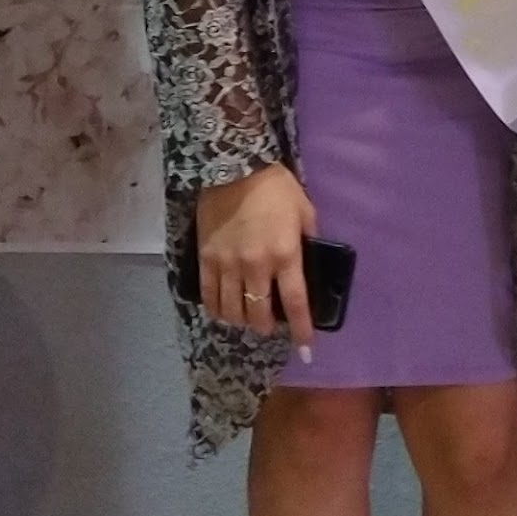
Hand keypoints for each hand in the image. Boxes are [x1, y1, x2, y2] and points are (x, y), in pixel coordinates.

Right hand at [194, 166, 318, 342]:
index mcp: (285, 254)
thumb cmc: (276, 187)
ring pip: (232, 311)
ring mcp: (227, 264)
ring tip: (247, 317)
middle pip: (259, 315)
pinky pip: (209, 296)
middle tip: (271, 324)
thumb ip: (309, 239)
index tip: (306, 350)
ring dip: (242, 321)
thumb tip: (310, 263)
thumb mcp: (305, 210)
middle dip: (267, 327)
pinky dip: (217, 309)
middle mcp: (256, 265)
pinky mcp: (206, 258)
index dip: (301, 330)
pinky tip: (223, 310)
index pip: (295, 303)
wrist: (234, 165)